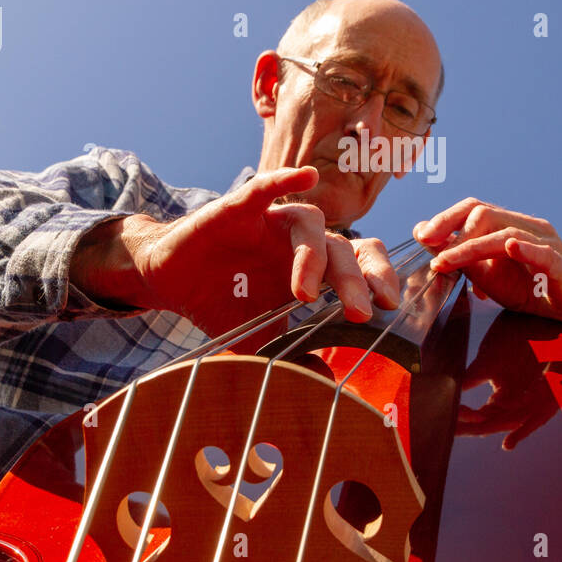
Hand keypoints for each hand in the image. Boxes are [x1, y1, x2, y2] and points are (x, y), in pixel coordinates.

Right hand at [73, 167, 399, 342]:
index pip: (360, 265)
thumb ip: (291, 354)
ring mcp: (272, 222)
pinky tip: (305, 175)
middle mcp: (301, 242)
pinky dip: (285, 180)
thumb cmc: (222, 305)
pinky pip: (264, 189)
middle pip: (343, 248)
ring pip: (310, 225)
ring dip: (313, 256)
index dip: (379, 280)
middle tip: (362, 312)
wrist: (170, 279)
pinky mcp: (239, 209)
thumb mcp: (260, 337)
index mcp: (315, 268)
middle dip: (355, 280)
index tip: (391, 308)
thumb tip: (328, 387)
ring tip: (306, 293)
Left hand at [413, 198, 561, 328]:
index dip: (446, 218)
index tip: (421, 235)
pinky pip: (544, 253)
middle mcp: (529, 228)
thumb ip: (457, 256)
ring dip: (473, 248)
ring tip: (450, 261)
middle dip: (454, 232)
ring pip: (506, 234)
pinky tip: (510, 249)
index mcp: (509, 226)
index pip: (474, 208)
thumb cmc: (525, 293)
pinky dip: (527, 249)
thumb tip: (422, 234)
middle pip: (486, 214)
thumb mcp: (484, 275)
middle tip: (435, 255)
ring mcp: (548, 244)